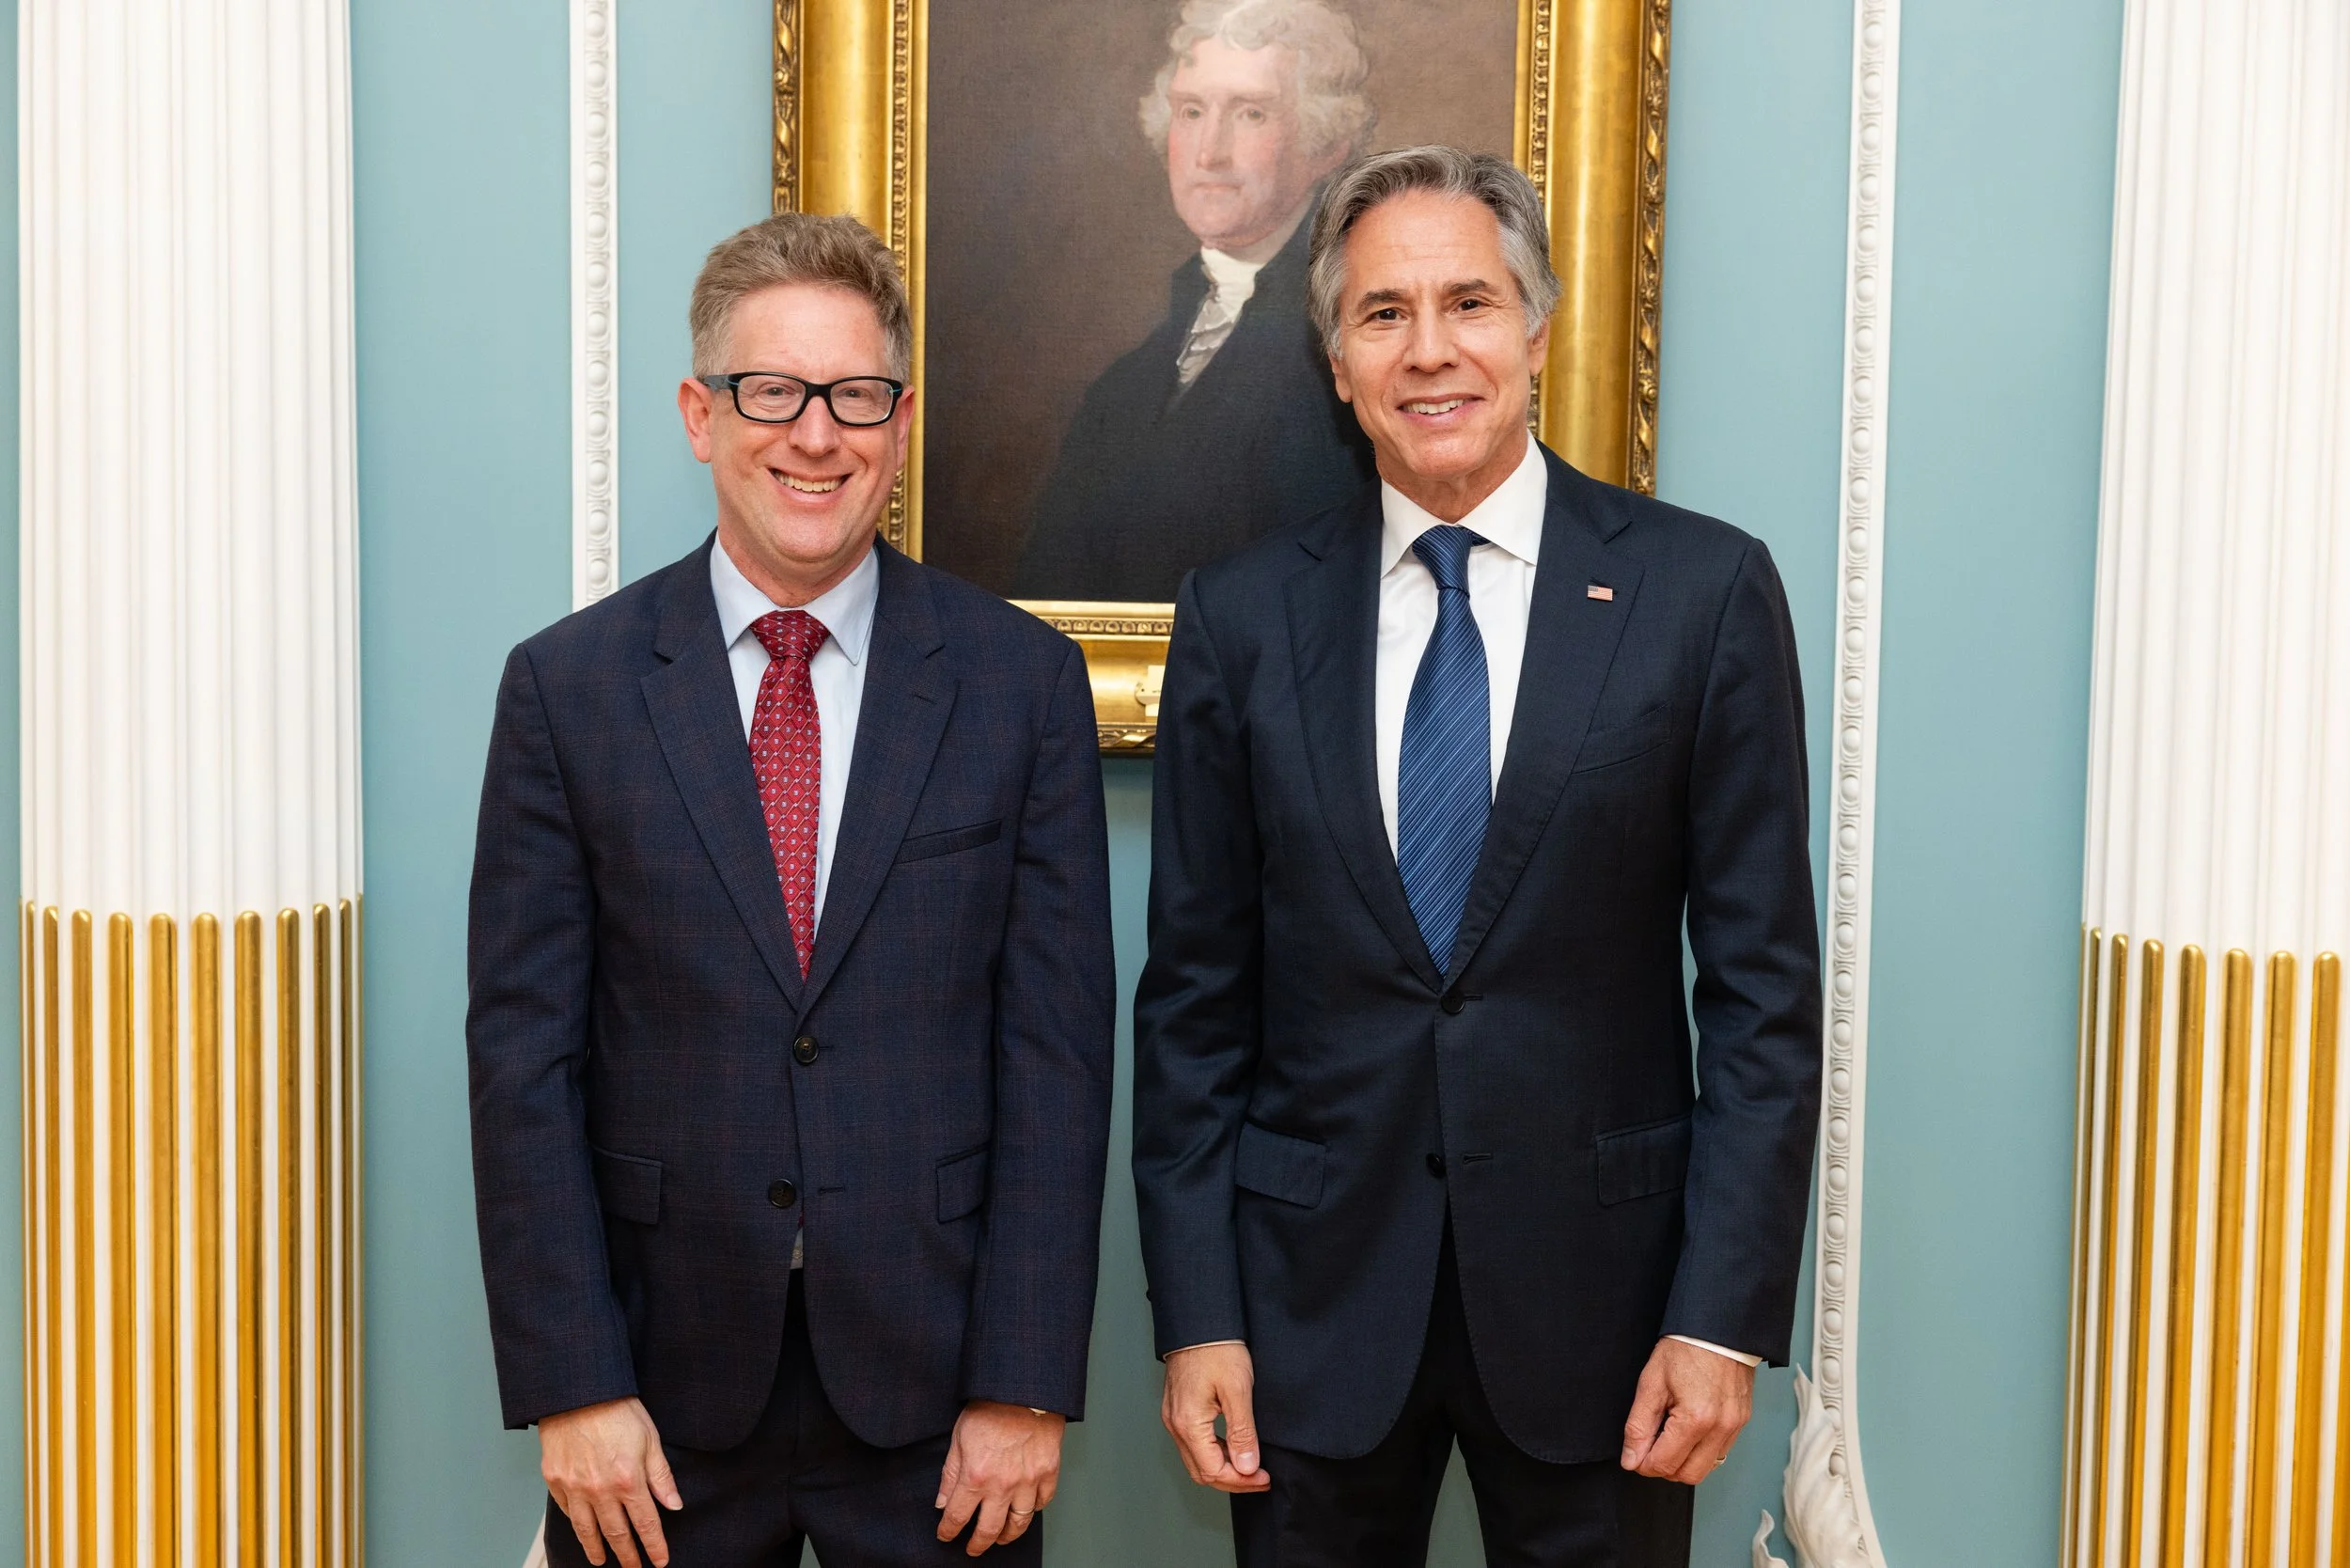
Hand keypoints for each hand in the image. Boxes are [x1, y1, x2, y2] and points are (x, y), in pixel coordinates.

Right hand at [540, 1397, 682, 1567]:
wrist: (577, 1392)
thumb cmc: (616, 1409)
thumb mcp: (650, 1439)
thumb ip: (661, 1476)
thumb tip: (674, 1505)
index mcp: (628, 1480)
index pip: (645, 1524)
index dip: (654, 1546)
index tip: (660, 1561)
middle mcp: (600, 1490)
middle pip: (616, 1534)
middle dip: (627, 1555)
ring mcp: (574, 1488)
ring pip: (586, 1530)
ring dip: (596, 1549)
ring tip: (601, 1561)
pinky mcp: (555, 1481)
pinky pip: (566, 1511)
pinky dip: (575, 1524)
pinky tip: (581, 1530)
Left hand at [935, 1401, 1064, 1555]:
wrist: (1025, 1389)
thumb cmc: (991, 1406)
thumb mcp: (959, 1437)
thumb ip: (950, 1473)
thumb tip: (942, 1501)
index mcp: (975, 1477)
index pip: (956, 1517)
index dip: (948, 1531)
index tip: (945, 1535)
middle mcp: (1002, 1485)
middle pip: (988, 1530)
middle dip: (977, 1545)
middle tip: (973, 1549)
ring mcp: (1028, 1481)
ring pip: (1019, 1523)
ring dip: (1007, 1535)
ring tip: (1000, 1537)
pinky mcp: (1049, 1473)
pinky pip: (1042, 1502)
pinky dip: (1034, 1509)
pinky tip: (1026, 1509)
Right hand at [1161, 1343, 1269, 1492]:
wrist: (1199, 1320)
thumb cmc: (1218, 1349)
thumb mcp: (1238, 1390)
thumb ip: (1241, 1432)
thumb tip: (1247, 1467)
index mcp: (1188, 1423)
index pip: (1213, 1471)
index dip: (1241, 1481)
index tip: (1264, 1477)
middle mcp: (1175, 1424)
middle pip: (1201, 1472)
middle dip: (1232, 1480)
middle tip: (1260, 1477)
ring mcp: (1173, 1417)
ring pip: (1196, 1459)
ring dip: (1223, 1468)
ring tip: (1250, 1464)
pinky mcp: (1177, 1408)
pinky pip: (1192, 1444)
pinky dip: (1213, 1452)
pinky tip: (1232, 1446)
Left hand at [1619, 1338, 1754, 1483]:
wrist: (1717, 1329)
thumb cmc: (1684, 1349)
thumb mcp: (1651, 1383)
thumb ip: (1639, 1426)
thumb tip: (1631, 1459)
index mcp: (1695, 1419)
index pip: (1664, 1464)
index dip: (1642, 1463)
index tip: (1634, 1453)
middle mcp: (1720, 1428)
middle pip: (1688, 1475)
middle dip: (1663, 1468)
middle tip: (1650, 1447)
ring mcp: (1735, 1427)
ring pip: (1706, 1469)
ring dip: (1683, 1462)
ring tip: (1668, 1435)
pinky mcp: (1741, 1422)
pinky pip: (1719, 1453)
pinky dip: (1700, 1452)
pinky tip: (1687, 1431)